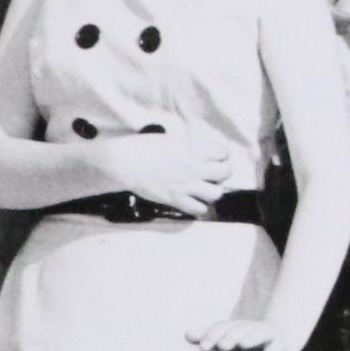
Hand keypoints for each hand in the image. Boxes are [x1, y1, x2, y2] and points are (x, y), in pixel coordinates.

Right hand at [98, 133, 239, 213]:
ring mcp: (185, 186)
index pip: (223, 152)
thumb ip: (188, 147)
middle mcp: (193, 168)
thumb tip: (198, 152)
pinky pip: (198, 209)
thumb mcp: (170, 141)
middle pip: (225, 173)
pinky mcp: (175, 200)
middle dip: (224, 172)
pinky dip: (200, 206)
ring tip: (206, 188)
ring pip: (215, 194)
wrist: (124, 163)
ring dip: (213, 191)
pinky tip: (195, 201)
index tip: (219, 156)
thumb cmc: (143, 147)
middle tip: (217, 172)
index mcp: (191, 150)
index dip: (223, 154)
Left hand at [186, 317, 294, 350]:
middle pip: (239, 330)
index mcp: (235, 329)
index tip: (203, 347)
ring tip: (243, 344)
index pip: (222, 328)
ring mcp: (267, 335)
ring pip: (259, 333)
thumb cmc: (247, 347)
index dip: (212, 335)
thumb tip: (187, 334)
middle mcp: (250, 329)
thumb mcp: (228, 343)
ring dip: (251, 338)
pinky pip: (278, 345)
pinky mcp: (282, 344)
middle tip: (223, 346)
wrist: (279, 342)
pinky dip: (274, 349)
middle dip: (231, 337)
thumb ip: (209, 339)